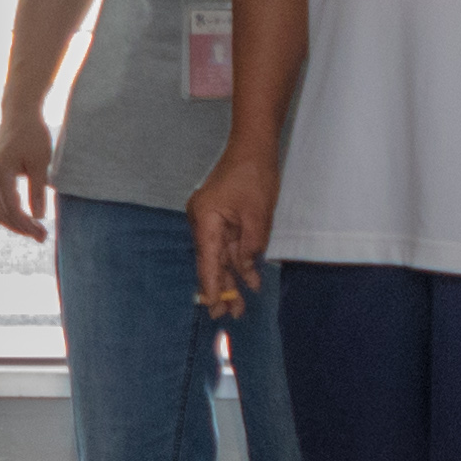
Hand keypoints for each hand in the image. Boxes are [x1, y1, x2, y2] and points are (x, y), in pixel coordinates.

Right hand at [0, 106, 59, 241]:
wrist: (19, 113)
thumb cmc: (32, 134)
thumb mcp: (40, 162)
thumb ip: (38, 190)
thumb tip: (38, 217)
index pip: (12, 208)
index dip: (27, 224)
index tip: (43, 233)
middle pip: (1, 213)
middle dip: (21, 228)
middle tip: (42, 237)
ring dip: (15, 222)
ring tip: (35, 230)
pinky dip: (11, 211)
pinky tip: (26, 216)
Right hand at [187, 148, 277, 315]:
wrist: (253, 146)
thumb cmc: (254, 175)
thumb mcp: (257, 215)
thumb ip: (250, 245)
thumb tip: (246, 268)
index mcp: (205, 220)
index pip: (207, 261)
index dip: (211, 287)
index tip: (214, 308)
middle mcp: (202, 222)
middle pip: (211, 261)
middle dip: (222, 287)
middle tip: (230, 314)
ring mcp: (211, 220)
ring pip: (220, 256)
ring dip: (232, 277)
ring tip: (240, 305)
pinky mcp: (221, 217)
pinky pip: (228, 244)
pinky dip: (238, 260)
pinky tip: (248, 279)